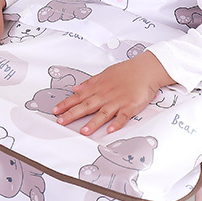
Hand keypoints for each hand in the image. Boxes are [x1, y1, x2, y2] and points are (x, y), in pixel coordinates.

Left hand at [53, 51, 174, 135]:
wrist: (146, 69)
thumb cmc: (127, 71)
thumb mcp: (105, 73)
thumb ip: (90, 83)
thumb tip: (76, 88)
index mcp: (99, 87)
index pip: (79, 97)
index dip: (66, 104)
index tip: (55, 111)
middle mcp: (106, 95)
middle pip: (87, 106)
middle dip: (73, 114)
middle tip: (61, 122)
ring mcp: (118, 101)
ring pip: (104, 113)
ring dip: (93, 122)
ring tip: (84, 131)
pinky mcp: (131, 106)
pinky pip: (123, 116)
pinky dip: (117, 123)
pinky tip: (111, 130)